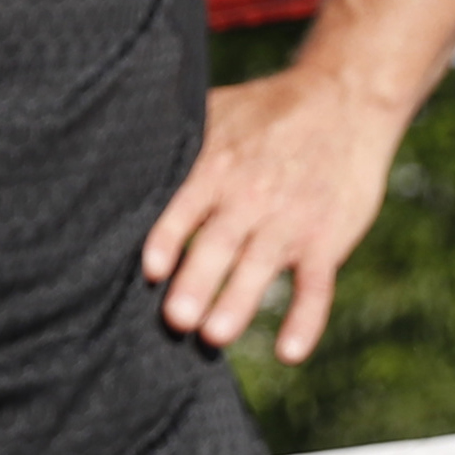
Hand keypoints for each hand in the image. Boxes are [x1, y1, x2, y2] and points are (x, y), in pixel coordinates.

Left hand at [141, 62, 411, 361]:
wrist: (345, 101)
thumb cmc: (265, 112)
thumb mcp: (215, 112)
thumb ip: (174, 139)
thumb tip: (109, 155)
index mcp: (218, 168)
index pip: (185, 208)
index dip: (168, 239)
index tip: (151, 271)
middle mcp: (252, 197)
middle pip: (220, 244)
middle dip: (198, 281)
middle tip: (176, 320)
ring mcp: (291, 221)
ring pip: (261, 267)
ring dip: (239, 303)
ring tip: (213, 337)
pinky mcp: (326, 239)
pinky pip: (316, 286)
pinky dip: (305, 320)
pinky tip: (288, 353)